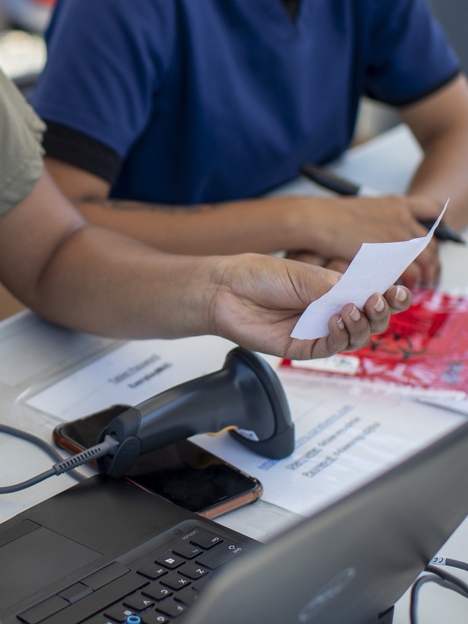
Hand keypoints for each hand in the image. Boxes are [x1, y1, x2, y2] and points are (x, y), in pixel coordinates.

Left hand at [209, 252, 410, 359]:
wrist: (225, 291)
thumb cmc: (258, 276)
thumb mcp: (302, 274)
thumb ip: (333, 287)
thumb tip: (363, 294)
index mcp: (334, 289)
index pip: (371, 295)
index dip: (389, 296)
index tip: (399, 290)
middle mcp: (330, 311)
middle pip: (371, 320)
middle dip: (381, 312)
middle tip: (377, 300)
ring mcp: (318, 330)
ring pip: (356, 337)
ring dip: (362, 324)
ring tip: (353, 309)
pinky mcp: (303, 348)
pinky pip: (331, 348)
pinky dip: (339, 335)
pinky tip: (335, 320)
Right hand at [299, 194, 441, 285]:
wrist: (315, 219)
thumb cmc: (327, 216)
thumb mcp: (360, 209)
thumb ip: (377, 219)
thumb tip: (380, 234)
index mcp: (395, 203)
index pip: (431, 209)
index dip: (437, 223)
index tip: (431, 238)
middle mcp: (402, 217)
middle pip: (430, 240)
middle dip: (432, 259)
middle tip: (427, 272)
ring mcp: (398, 234)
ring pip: (427, 257)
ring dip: (426, 273)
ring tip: (417, 284)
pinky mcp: (391, 252)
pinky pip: (412, 270)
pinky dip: (411, 281)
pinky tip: (403, 287)